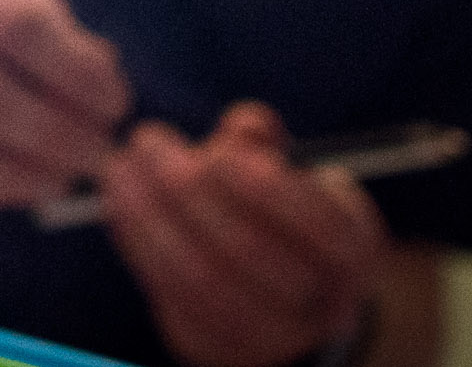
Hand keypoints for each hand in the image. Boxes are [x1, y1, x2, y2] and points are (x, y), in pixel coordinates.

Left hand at [105, 103, 388, 366]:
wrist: (284, 294)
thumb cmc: (282, 213)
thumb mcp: (291, 173)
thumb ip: (266, 145)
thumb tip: (244, 126)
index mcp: (353, 253)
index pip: (320, 225)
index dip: (269, 188)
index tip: (218, 148)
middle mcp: (322, 305)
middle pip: (251, 252)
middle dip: (191, 191)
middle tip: (148, 142)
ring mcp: (272, 337)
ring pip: (205, 282)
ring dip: (152, 218)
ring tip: (120, 168)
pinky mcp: (218, 349)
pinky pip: (172, 301)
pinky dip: (139, 248)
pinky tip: (119, 205)